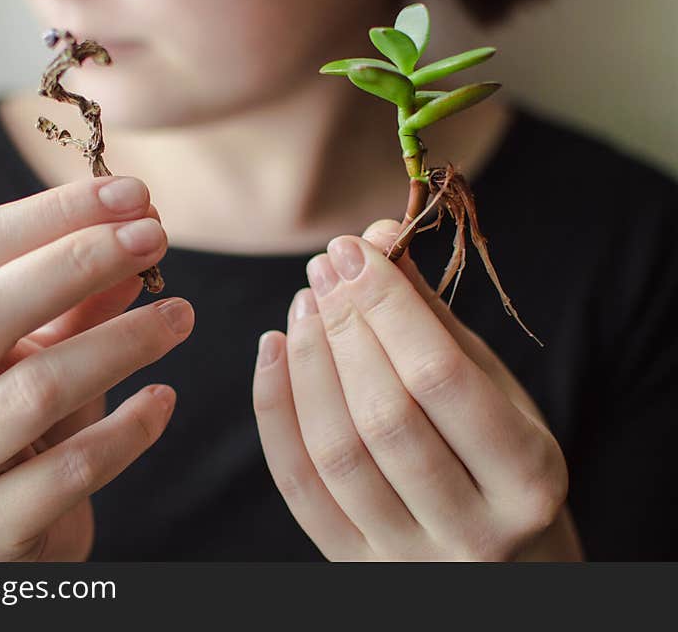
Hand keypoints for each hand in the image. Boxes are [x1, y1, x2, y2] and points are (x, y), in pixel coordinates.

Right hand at [0, 176, 193, 560]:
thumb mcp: (43, 350)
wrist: (0, 533)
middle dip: (80, 262)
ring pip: (36, 389)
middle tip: (156, 238)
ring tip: (181, 316)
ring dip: (122, 341)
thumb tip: (139, 229)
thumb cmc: (19, 423)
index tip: (135, 194)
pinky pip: (72, 469)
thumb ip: (80, 297)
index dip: (55, 215)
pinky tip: (165, 399)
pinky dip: (129, 428)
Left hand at [253, 219, 580, 560]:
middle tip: (323, 268)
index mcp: (527, 479)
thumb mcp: (497, 391)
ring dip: (308, 364)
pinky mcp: (352, 562)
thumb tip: (380, 239)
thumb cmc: (504, 459)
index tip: (354, 248)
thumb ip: (436, 323)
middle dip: (346, 327)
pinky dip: (276, 411)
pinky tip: (273, 350)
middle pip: (383, 416)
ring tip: (303, 303)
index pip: (438, 377)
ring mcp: (406, 554)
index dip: (388, 306)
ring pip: (336, 452)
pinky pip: (299, 485)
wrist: (506, 560)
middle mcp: (471, 530)